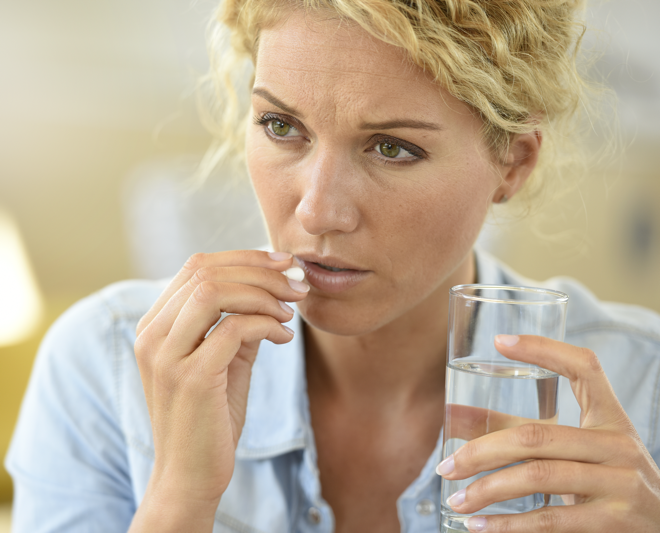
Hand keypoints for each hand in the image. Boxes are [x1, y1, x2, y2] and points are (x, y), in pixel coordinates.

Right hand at [132, 251, 308, 512]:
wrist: (191, 475)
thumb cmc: (210, 416)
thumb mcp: (224, 359)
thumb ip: (238, 322)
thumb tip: (272, 288)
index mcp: (155, 325)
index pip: (196, 266)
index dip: (244, 258)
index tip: (283, 264)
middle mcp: (152, 334)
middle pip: (206, 272)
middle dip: (260, 271)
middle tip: (297, 285)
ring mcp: (166, 355)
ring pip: (214, 292)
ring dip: (263, 293)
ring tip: (290, 310)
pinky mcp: (191, 377)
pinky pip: (235, 328)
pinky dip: (267, 323)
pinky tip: (284, 337)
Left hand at [439, 335, 659, 531]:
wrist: (659, 527)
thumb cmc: (603, 478)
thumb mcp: (572, 448)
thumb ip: (514, 429)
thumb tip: (450, 415)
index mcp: (610, 418)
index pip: (585, 368)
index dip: (544, 349)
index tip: (499, 341)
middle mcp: (619, 445)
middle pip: (537, 435)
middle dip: (482, 451)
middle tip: (446, 466)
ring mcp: (620, 484)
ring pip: (538, 477)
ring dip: (488, 491)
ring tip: (456, 499)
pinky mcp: (614, 522)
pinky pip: (551, 520)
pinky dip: (509, 525)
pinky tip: (480, 527)